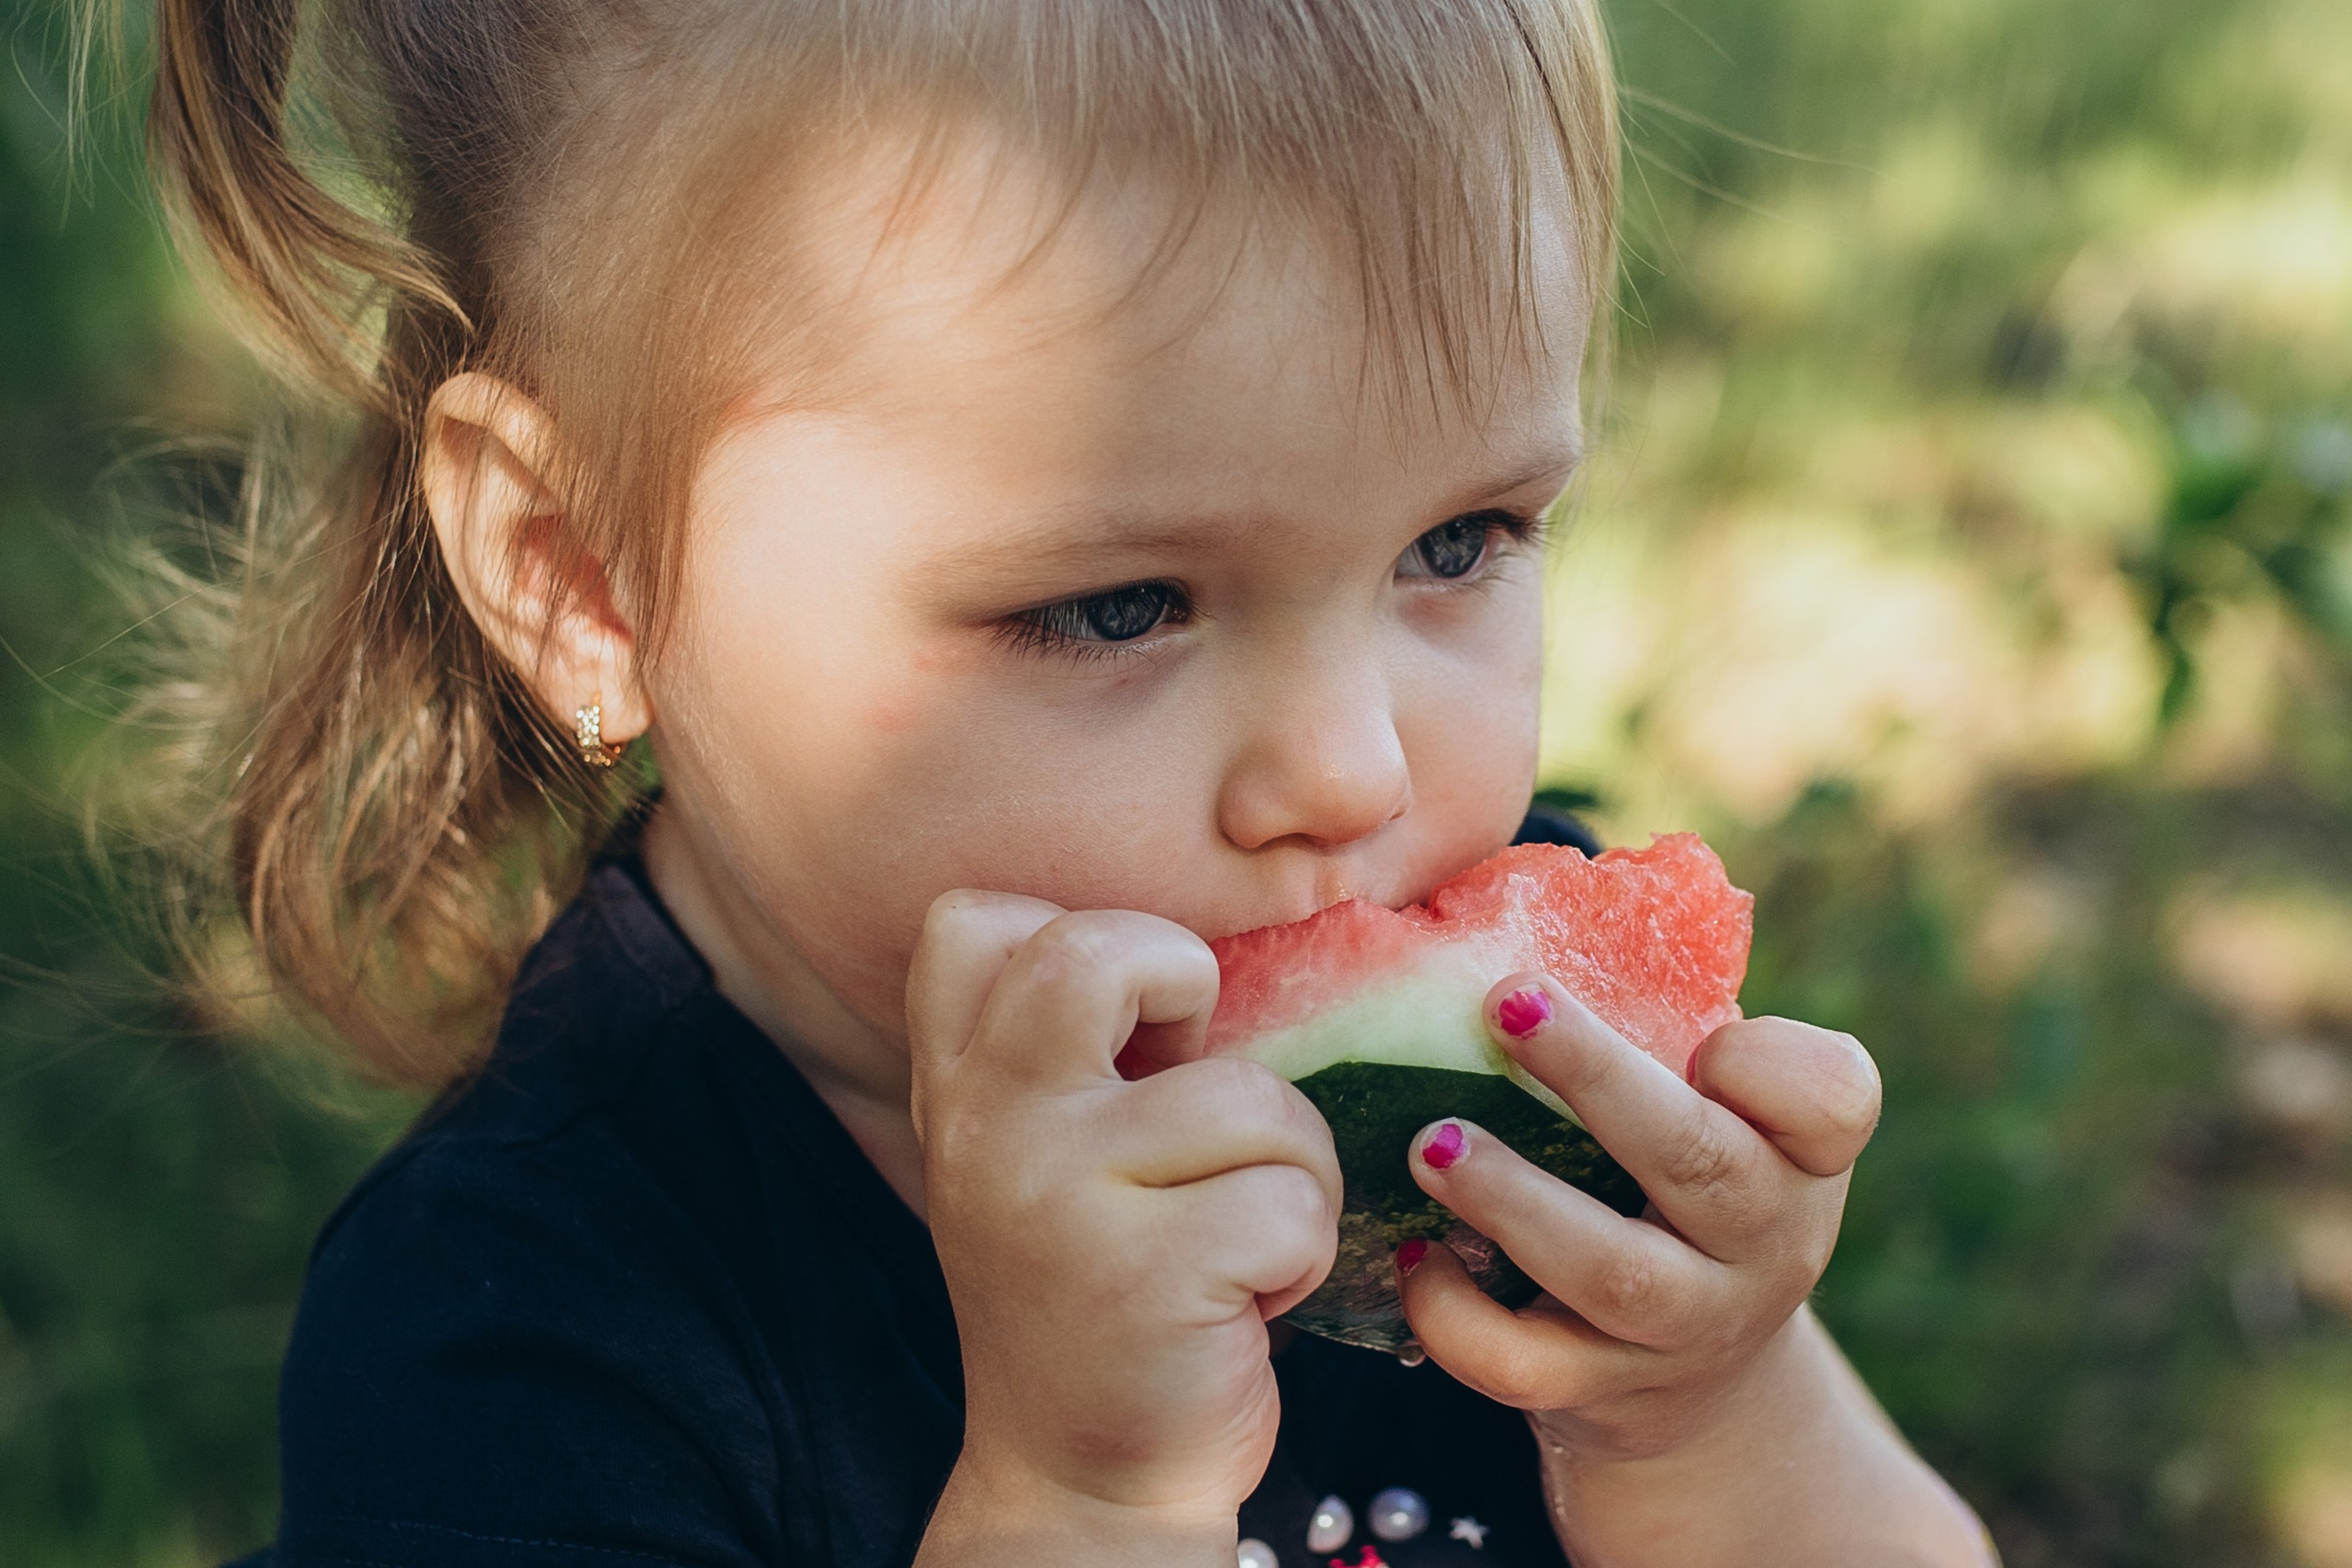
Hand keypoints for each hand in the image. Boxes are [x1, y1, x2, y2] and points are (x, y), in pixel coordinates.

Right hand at [907, 892, 1341, 1567]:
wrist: (1082, 1483)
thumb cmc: (1101, 1296)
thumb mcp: (1040, 1159)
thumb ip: (1070, 1052)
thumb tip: (1205, 952)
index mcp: (960, 1090)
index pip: (974, 922)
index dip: (1087, 938)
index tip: (1127, 1031)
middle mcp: (987, 1130)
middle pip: (1095, 952)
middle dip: (1186, 986)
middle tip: (1199, 1078)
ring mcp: (1056, 1199)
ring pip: (1253, 1096)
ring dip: (1292, 1167)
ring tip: (1242, 1233)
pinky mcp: (1146, 1276)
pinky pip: (1291, 1199)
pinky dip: (1305, 1250)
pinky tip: (1250, 1297)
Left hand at [1397, 977, 1991, 1565]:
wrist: (1698, 1379)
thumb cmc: (1674, 1179)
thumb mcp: (1707, 1106)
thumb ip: (1652, 1018)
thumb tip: (1483, 889)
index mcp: (1798, 1151)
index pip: (1831, 1098)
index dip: (1769, 1066)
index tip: (1706, 1036)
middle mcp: (1763, 1242)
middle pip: (1697, 1161)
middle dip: (1598, 1079)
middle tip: (1505, 1002)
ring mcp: (1687, 1328)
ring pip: (1614, 1273)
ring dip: (1514, 1201)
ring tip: (1432, 1142)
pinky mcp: (1604, 1392)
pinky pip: (1530, 1367)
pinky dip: (1459, 1315)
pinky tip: (1411, 1252)